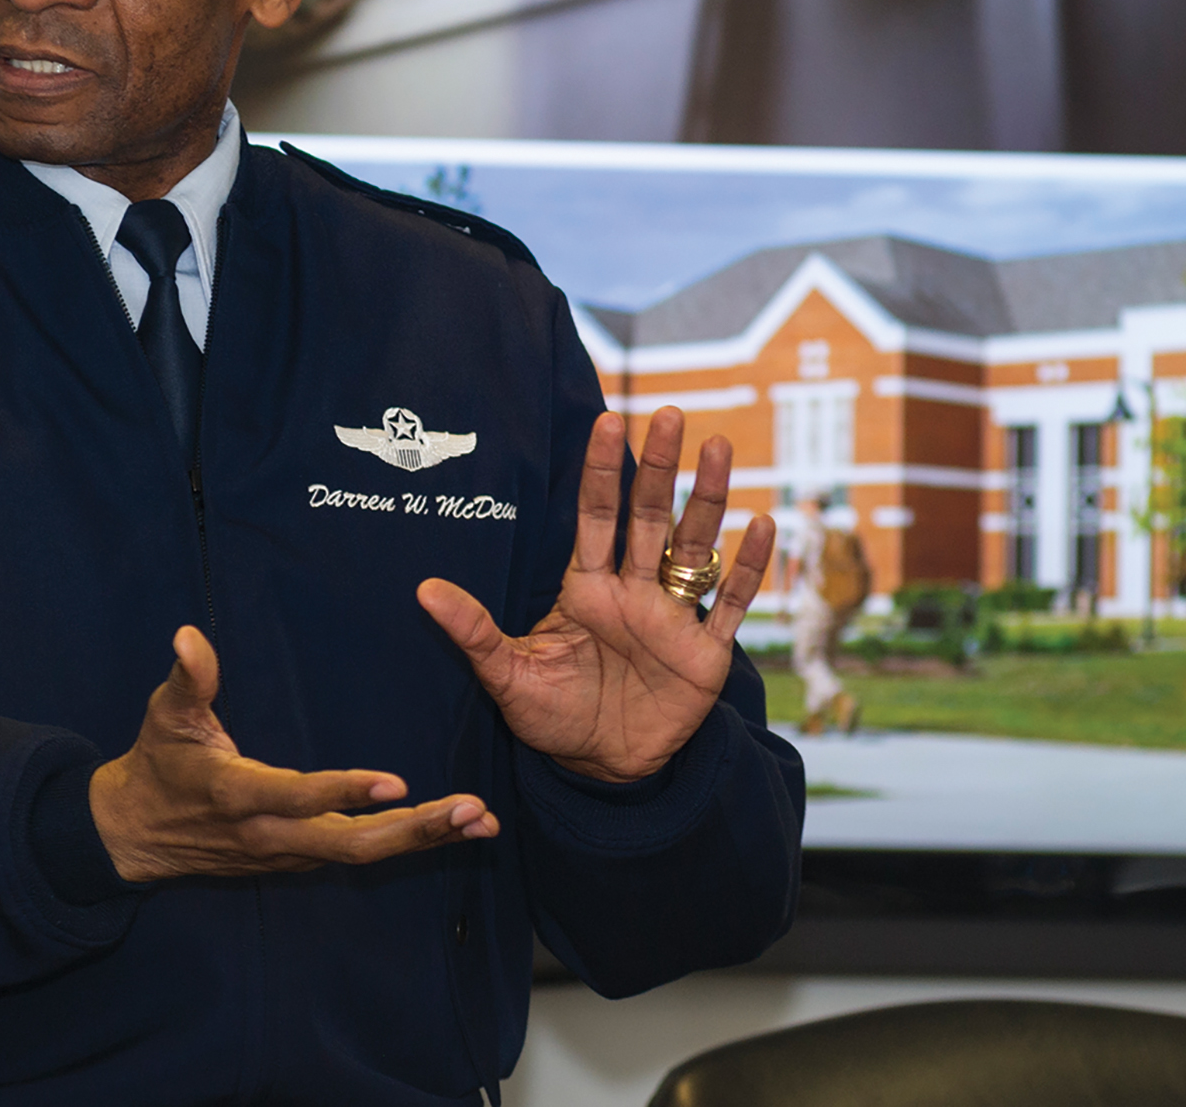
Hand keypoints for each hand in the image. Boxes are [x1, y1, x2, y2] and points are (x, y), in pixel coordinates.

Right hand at [89, 626, 497, 882]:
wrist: (135, 836)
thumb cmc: (158, 764)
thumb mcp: (164, 717)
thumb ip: (187, 679)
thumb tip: (188, 636)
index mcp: (239, 795)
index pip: (299, 798)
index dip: (345, 793)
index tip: (396, 781)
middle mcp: (272, 834)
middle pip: (351, 845)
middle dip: (413, 830)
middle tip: (468, 811)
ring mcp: (291, 852)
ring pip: (364, 854)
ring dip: (424, 838)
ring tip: (480, 821)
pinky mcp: (303, 857)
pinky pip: (363, 854)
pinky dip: (412, 843)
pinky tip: (457, 829)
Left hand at [418, 407, 776, 783]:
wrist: (603, 770)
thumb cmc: (554, 717)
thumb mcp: (508, 676)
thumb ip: (474, 632)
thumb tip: (423, 591)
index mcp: (588, 589)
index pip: (596, 517)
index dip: (602, 471)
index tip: (608, 422)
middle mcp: (634, 591)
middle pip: (650, 517)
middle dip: (660, 467)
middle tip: (671, 415)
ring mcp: (673, 617)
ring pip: (694, 545)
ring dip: (708, 499)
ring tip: (718, 449)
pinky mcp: (705, 652)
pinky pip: (732, 601)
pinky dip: (748, 566)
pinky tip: (763, 525)